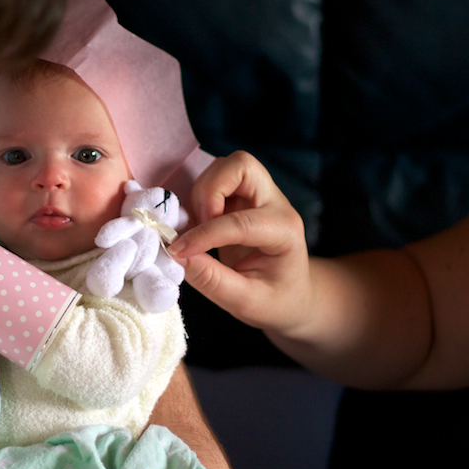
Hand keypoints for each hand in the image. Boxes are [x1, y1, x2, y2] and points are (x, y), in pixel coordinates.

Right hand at [169, 151, 312, 331]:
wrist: (292, 295)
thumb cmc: (275, 301)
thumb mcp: (246, 303)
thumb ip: (212, 281)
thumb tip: (176, 256)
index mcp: (285, 231)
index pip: (242, 221)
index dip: (205, 234)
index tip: (177, 251)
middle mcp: (274, 204)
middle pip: (241, 165)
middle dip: (210, 190)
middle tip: (198, 226)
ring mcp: (258, 195)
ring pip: (223, 168)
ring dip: (201, 195)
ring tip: (197, 230)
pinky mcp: (240, 196)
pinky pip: (214, 180)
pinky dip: (198, 198)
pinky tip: (197, 226)